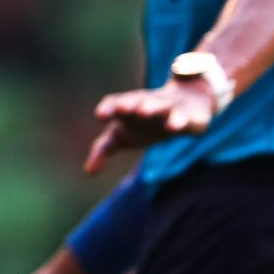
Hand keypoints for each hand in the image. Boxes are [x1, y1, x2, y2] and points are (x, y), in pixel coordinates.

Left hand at [83, 78, 214, 174]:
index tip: (100, 115)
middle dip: (128, 104)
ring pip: (157, 106)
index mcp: (126, 108)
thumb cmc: (143, 124)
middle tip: (121, 108)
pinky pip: (181, 117)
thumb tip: (88, 172)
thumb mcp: (121, 136)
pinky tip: (172, 127)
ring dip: (150, 107)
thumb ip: (102, 150)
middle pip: (135, 101)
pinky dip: (176, 120)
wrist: (185, 105)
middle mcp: (144, 104)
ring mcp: (166, 108)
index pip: (113, 103)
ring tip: (143, 111)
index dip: (108, 108)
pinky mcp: (186, 116)